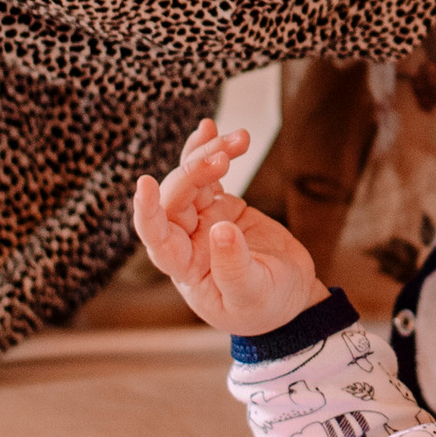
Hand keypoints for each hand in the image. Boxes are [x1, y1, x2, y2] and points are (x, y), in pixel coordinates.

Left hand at [132, 121, 326, 335]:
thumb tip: (221, 229)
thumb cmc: (267, 308)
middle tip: (226, 157)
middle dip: (195, 172)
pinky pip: (209, 176)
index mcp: (185, 268)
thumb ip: (235, 268)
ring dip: (209, 155)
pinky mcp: (222, 207)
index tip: (145, 183)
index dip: (147, 210)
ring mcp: (202, 221)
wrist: (290, 300)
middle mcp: (186, 241)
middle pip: (176, 198)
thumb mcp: (253, 296)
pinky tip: (212, 129)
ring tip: (240, 139)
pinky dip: (209, 151)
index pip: (156, 237)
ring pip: (191, 180)